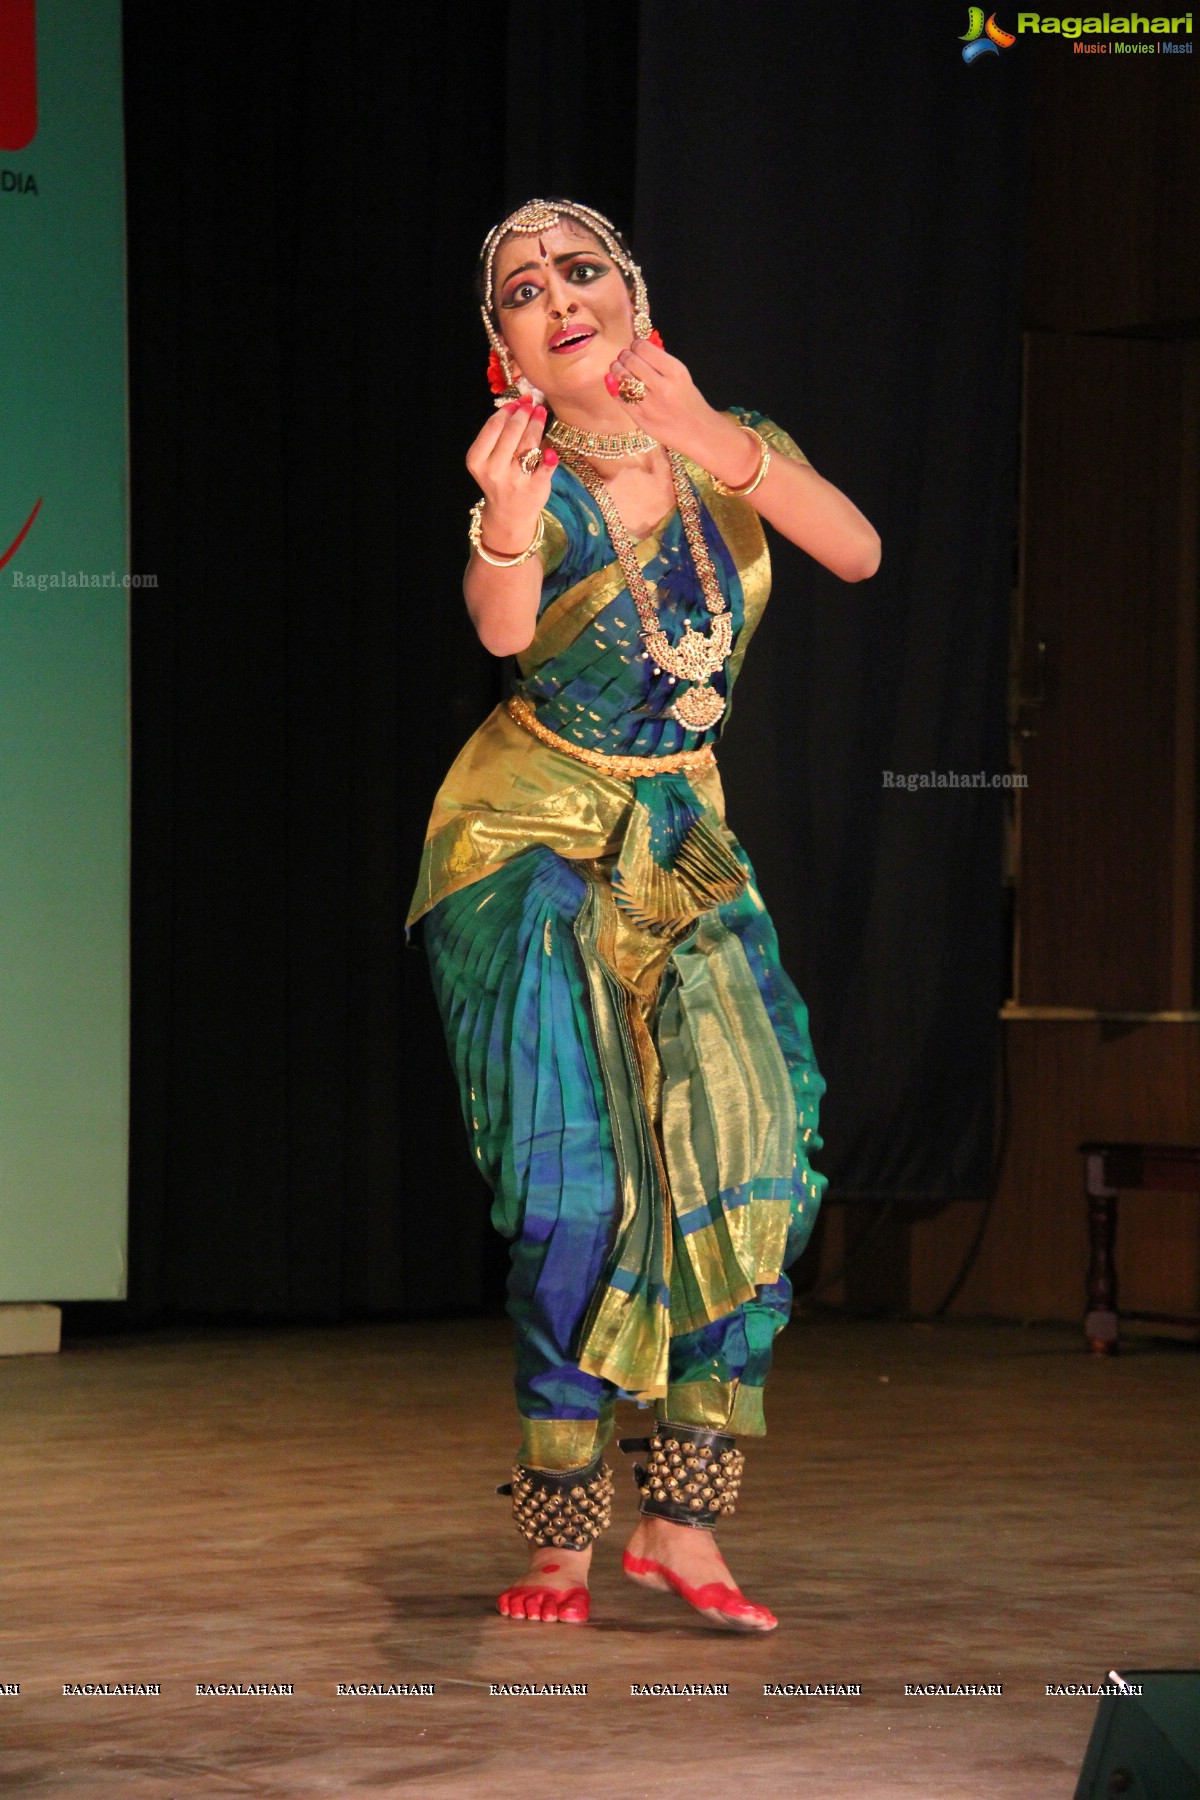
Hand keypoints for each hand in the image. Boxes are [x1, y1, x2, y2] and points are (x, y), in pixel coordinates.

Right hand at [465, 397, 557, 553]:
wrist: (510, 514)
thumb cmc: (500, 478)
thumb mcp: (489, 459)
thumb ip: (500, 434)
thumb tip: (520, 403)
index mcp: (477, 461)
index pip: (493, 427)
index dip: (507, 410)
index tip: (518, 402)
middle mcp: (494, 470)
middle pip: (511, 432)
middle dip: (523, 413)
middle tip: (532, 405)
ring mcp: (515, 480)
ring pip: (528, 444)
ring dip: (537, 424)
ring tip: (541, 414)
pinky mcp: (535, 488)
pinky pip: (545, 467)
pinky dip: (550, 456)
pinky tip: (552, 448)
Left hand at [604, 339, 719, 460]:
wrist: (696, 431)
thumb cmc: (688, 400)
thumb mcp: (681, 376)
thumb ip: (660, 362)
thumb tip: (636, 347)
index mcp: (675, 372)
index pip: (643, 348)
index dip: (635, 345)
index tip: (635, 348)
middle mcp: (662, 387)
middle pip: (631, 361)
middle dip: (624, 356)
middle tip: (624, 357)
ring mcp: (650, 404)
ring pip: (622, 378)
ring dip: (616, 369)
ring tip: (618, 368)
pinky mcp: (640, 418)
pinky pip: (620, 398)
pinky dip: (614, 387)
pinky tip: (616, 383)